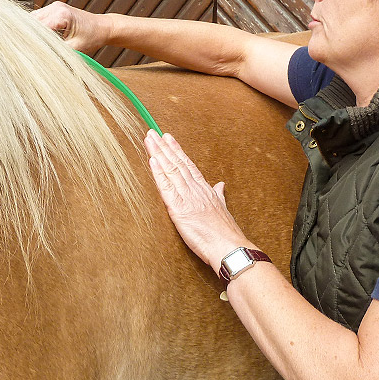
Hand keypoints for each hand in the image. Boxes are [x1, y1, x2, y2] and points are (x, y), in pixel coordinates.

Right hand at [31, 1, 107, 52]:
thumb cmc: (94, 37)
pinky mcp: (55, 10)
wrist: (104, 28)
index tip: (29, 52)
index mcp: (61, 15)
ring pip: (33, 19)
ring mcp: (55, 7)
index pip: (38, 28)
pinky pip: (40, 18)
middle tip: (29, 51)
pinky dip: (37, 28)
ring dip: (32, 32)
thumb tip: (43, 57)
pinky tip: (39, 39)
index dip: (32, 41)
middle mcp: (56, 8)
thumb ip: (59, 52)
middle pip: (32, 22)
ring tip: (35, 45)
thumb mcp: (76, 48)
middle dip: (30, 36)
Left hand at [144, 130, 250, 273]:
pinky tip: (152, 160)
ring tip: (149, 140)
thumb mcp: (223, 208)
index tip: (168, 138)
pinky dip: (158, 173)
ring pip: (171, 171)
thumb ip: (219, 194)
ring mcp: (188, 198)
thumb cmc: (226, 232)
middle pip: (177, 164)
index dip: (177, 150)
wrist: (229, 247)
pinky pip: (166, 188)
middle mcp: (196, 189)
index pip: (188, 165)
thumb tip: (220, 184)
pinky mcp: (179, 209)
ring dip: (158, 154)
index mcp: (205, 189)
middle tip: (153, 133)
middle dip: (164, 147)